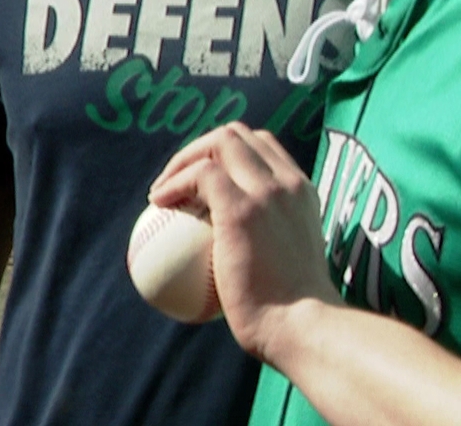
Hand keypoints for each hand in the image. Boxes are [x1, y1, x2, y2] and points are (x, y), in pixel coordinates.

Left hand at [148, 123, 338, 361]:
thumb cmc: (293, 316)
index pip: (263, 147)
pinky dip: (174, 181)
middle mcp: (288, 183)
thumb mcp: (289, 268)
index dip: (227, 153)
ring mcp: (267, 192)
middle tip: (177, 180)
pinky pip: (200, 174)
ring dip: (184, 158)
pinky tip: (158, 202)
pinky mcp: (242, 209)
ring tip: (162, 189)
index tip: (203, 182)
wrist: (302, 326)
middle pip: (240, 134)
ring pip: (221, 140)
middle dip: (201, 147)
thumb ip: (270, 246)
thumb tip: (232, 256)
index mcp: (301, 193)